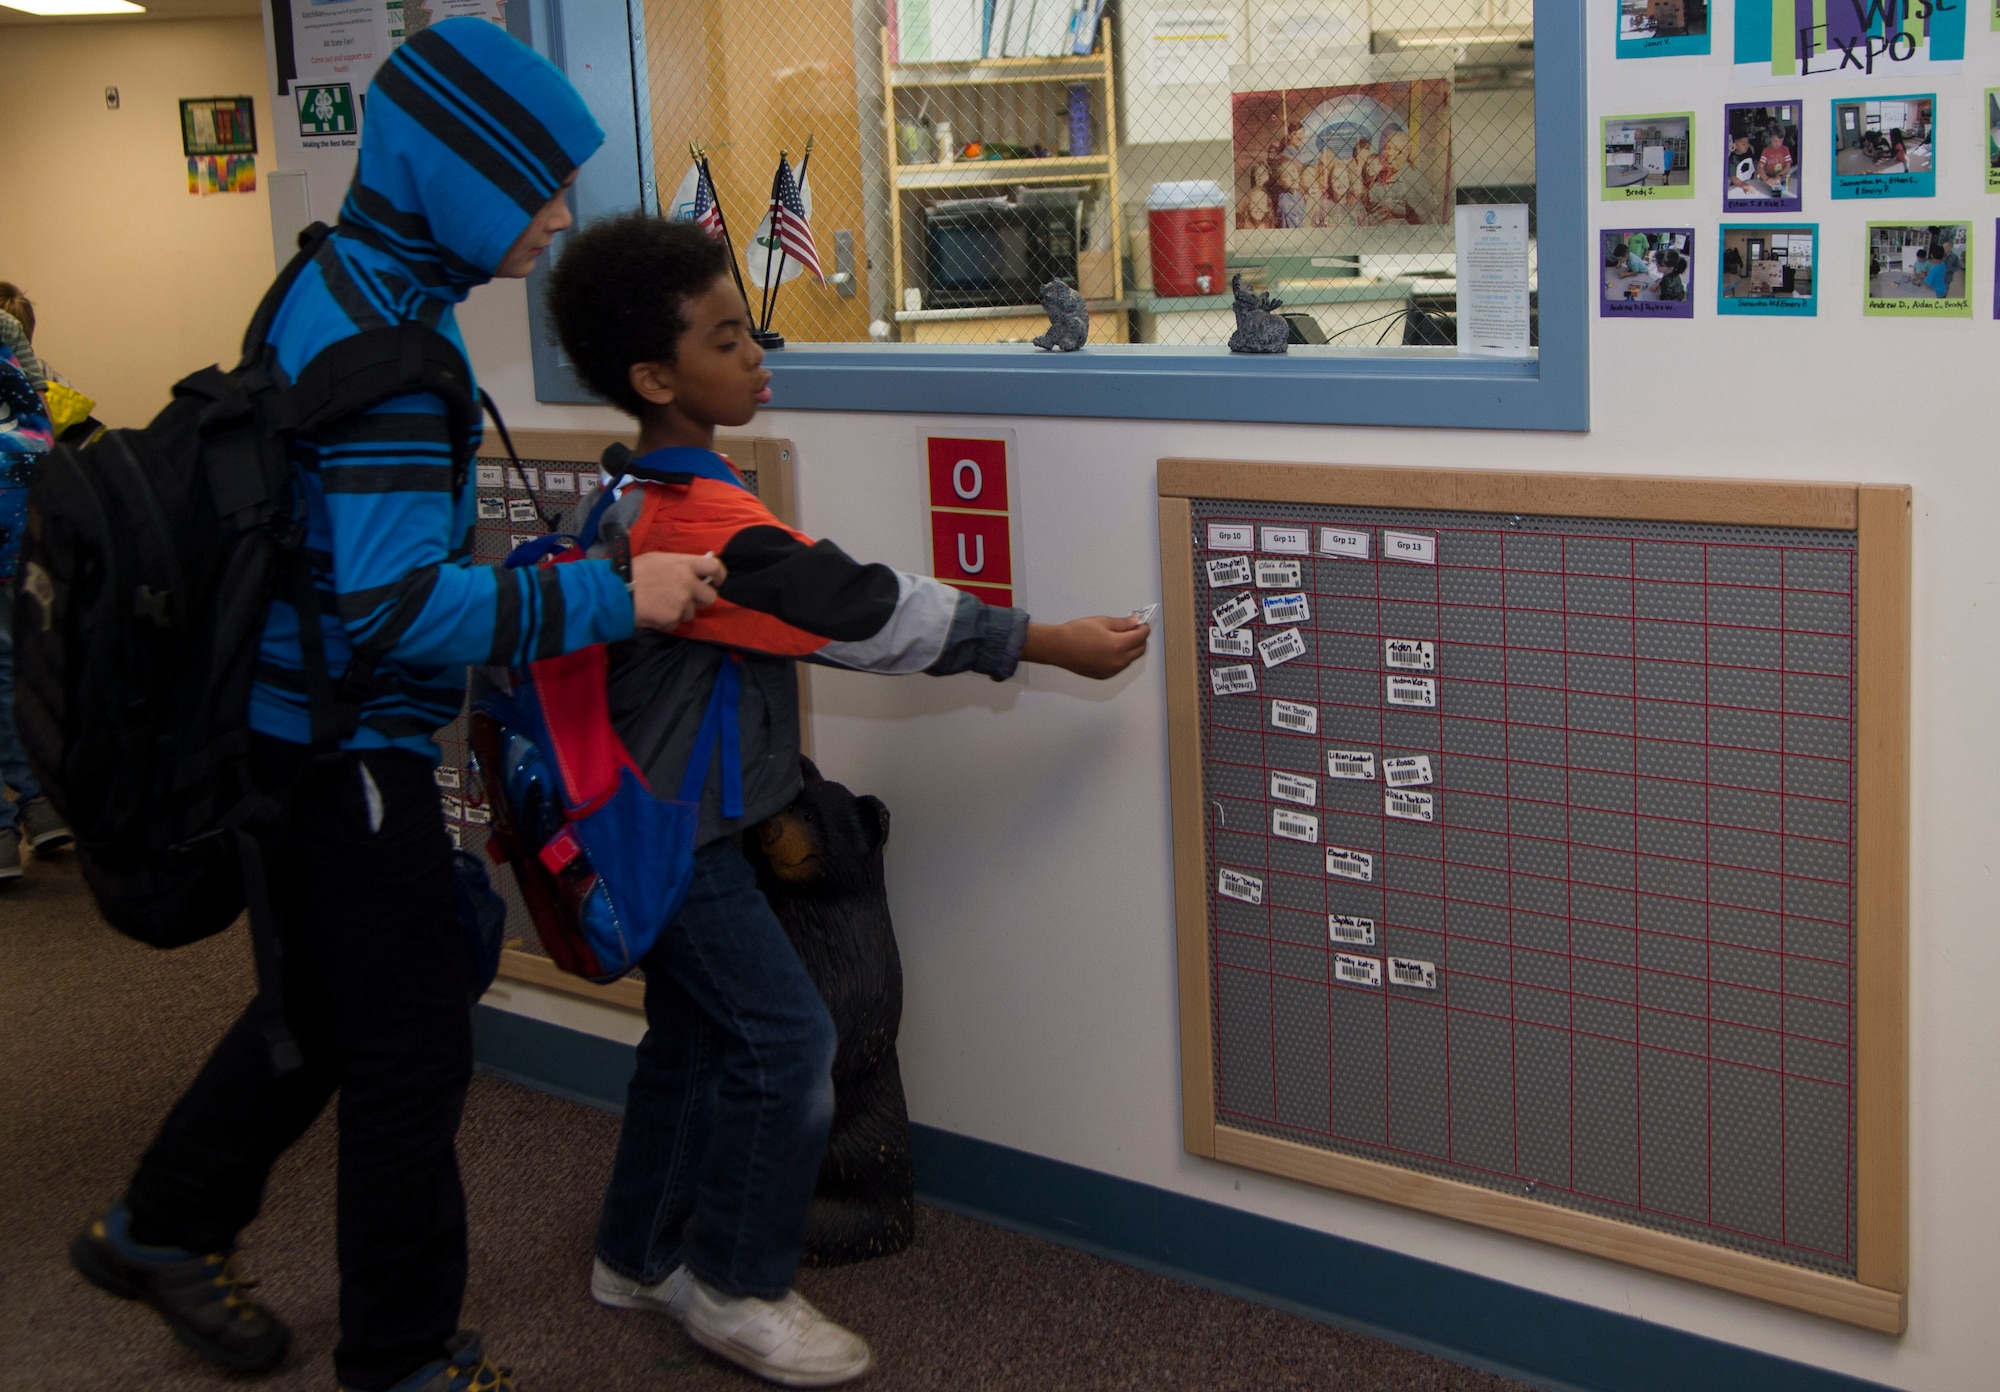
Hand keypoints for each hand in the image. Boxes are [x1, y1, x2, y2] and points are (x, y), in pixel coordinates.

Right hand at [630, 551, 725, 630]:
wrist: (615, 591)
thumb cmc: (632, 572)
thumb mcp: (658, 560)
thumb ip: (678, 566)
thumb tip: (691, 572)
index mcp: (684, 564)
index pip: (715, 567)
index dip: (720, 576)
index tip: (717, 582)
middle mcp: (687, 582)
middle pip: (710, 597)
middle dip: (700, 600)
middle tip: (686, 600)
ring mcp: (682, 601)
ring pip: (691, 613)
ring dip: (679, 612)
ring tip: (659, 606)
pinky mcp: (673, 618)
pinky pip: (675, 624)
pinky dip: (665, 623)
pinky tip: (652, 615)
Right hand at [1021, 615, 1150, 679]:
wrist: (1058, 647)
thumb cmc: (1075, 633)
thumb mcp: (1102, 622)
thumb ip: (1123, 623)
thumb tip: (1135, 622)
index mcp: (1118, 646)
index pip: (1141, 636)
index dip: (1143, 627)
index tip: (1140, 623)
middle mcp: (1117, 661)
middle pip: (1140, 650)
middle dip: (1139, 638)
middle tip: (1132, 629)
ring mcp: (1111, 671)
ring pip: (1130, 659)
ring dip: (1130, 648)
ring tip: (1118, 638)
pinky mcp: (1104, 675)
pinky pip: (1120, 666)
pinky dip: (1120, 657)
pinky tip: (1110, 649)